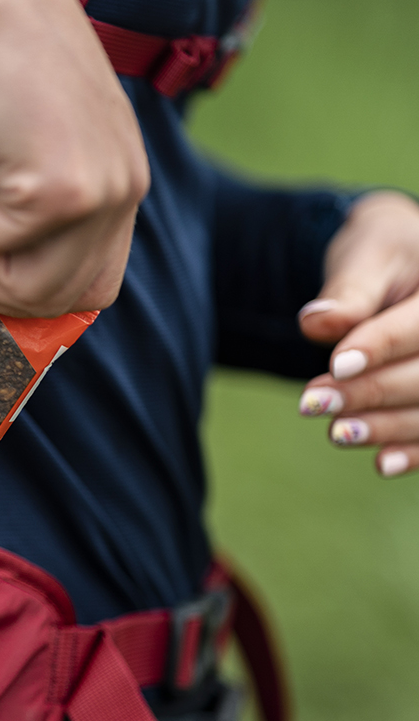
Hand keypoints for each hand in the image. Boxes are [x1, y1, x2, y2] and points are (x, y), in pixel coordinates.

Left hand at [298, 190, 418, 476]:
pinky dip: (414, 452)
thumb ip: (349, 291)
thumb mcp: (367, 255)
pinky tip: (382, 464)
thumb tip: (316, 322)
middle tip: (312, 403)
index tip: (338, 364)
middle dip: (370, 392)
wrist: (403, 268)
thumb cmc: (383, 255)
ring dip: (387, 427)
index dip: (381, 346)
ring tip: (337, 433)